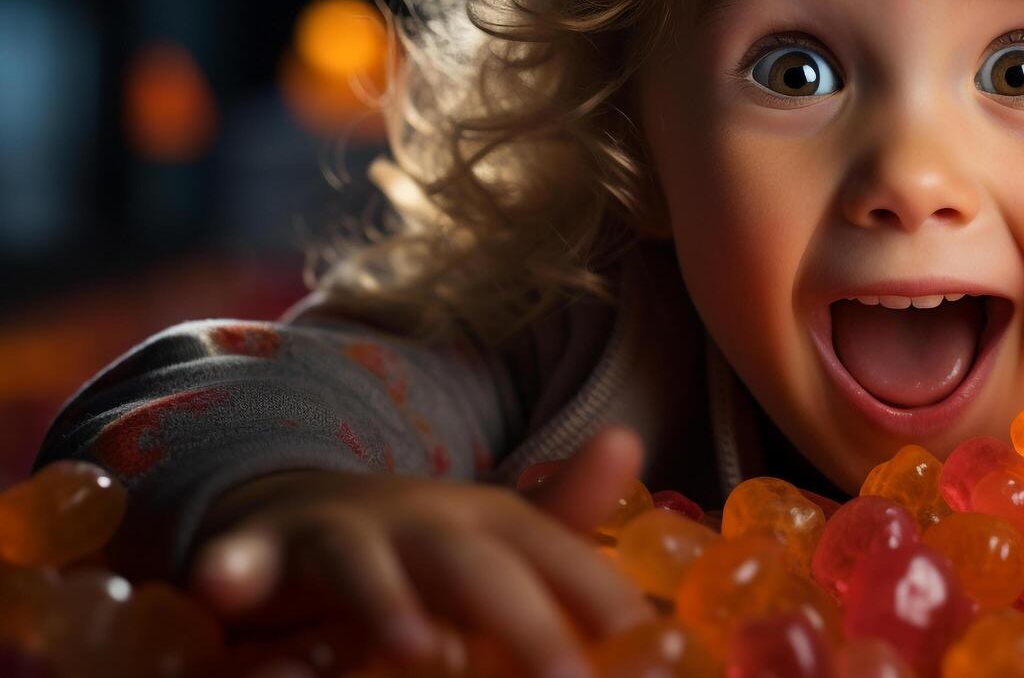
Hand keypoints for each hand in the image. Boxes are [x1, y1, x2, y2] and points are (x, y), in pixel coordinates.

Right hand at [186, 426, 654, 677]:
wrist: (307, 509)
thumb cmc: (432, 555)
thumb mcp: (507, 553)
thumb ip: (577, 557)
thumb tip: (655, 507)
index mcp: (497, 525)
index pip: (565, 559)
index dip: (609, 605)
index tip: (659, 660)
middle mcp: (429, 520)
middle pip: (481, 567)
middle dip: (525, 624)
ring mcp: (347, 531)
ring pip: (367, 561)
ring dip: (388, 600)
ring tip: (422, 650)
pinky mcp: (267, 547)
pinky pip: (245, 560)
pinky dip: (232, 570)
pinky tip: (221, 590)